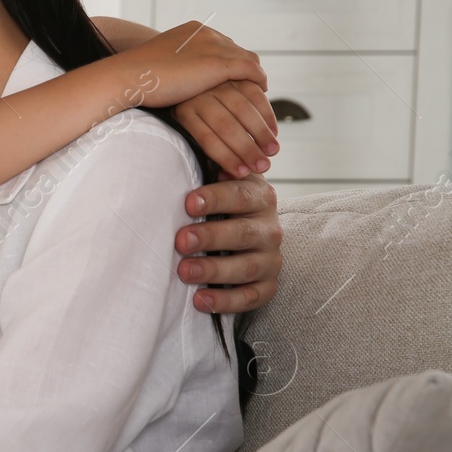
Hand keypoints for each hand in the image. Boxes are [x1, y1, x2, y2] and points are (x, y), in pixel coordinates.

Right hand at [120, 22, 266, 110]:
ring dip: (255, 77)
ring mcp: (214, 47)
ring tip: (257, 94)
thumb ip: (176, 64)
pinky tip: (260, 93)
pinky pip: (251, 71)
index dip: (231, 61)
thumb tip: (178, 77)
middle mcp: (207, 34)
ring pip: (249, 60)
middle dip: (245, 69)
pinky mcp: (219, 64)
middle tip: (250, 88)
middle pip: (238, 51)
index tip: (233, 79)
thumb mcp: (161, 64)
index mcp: (192, 31)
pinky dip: (259, 81)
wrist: (128, 76)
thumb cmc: (137, 76)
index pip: (223, 44)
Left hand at [173, 81, 279, 177]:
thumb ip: (210, 150)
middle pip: (225, 125)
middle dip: (246, 148)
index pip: (206, 139)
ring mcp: (217, 83)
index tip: (242, 173)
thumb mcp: (190, 132)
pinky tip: (274, 132)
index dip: (226, 157)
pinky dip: (267, 114)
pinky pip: (254, 95)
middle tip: (263, 166)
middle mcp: (198, 96)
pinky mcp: (234, 76)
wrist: (182, 80)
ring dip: (261, 132)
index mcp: (184, 113)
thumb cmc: (195, 119)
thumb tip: (229, 176)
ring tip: (273, 151)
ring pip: (242, 109)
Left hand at [176, 174, 282, 313]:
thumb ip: (208, 170)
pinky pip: (251, 297)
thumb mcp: (218, 183)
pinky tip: (200, 301)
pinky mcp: (268, 285)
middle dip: (210, 237)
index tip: (189, 203)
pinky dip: (226, 301)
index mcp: (258, 197)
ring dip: (214, 270)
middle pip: (243, 233)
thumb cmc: (220, 206)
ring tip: (184, 272)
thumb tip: (186, 149)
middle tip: (180, 241)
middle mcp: (269, 228)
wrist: (245, 236)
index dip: (215, 198)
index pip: (240, 195)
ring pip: (247, 267)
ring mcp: (271, 259)